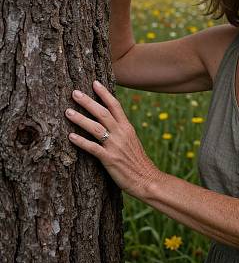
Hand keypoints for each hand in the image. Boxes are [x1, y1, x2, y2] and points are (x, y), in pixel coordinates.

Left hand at [65, 80, 159, 199]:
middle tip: (74, 93)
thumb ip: (122, 131)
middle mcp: (122, 133)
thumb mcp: (132, 141)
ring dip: (80, 119)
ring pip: (96, 127)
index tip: (94, 83)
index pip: (116, 105)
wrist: (147, 179)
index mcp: (128, 128)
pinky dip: (81, 142)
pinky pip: (93, 148)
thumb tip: (110, 122)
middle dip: (88, 101)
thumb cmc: (137, 161)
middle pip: (103, 113)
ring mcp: (115, 146)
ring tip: (68, 112)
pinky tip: (70, 137)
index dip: (104, 93)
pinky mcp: (109, 159)